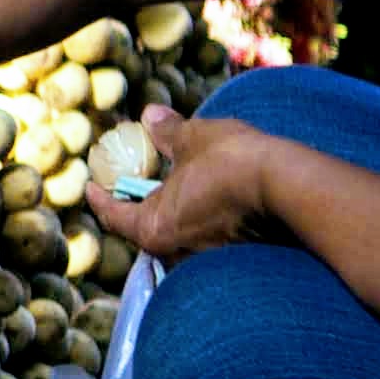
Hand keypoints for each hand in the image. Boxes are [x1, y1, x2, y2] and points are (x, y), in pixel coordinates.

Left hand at [87, 104, 280, 261]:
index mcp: (154, 228)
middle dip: (142, 207)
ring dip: (178, 215)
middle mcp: (177, 253)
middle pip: (148, 230)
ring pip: (181, 237)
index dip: (99, 198)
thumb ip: (168, 132)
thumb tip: (150, 117)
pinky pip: (209, 241)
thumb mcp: (193, 138)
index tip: (90, 187)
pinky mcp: (237, 261)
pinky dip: (204, 223)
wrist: (289, 187)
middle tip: (140, 184)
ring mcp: (208, 261)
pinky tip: (215, 204)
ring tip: (182, 190)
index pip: (114, 216)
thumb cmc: (233, 162)